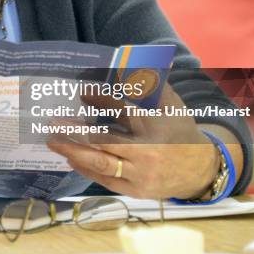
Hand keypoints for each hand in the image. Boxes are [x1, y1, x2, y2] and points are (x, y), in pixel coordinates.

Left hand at [47, 85, 220, 198]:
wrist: (201, 171)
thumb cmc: (179, 131)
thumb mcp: (170, 105)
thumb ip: (148, 86)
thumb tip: (122, 63)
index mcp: (156, 127)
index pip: (123, 110)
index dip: (100, 99)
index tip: (81, 91)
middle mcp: (147, 152)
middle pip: (105, 141)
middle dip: (75, 132)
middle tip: (53, 122)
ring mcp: (141, 174)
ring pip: (101, 163)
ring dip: (73, 151)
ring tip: (53, 141)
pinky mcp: (136, 190)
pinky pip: (105, 180)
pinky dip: (85, 168)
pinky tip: (70, 158)